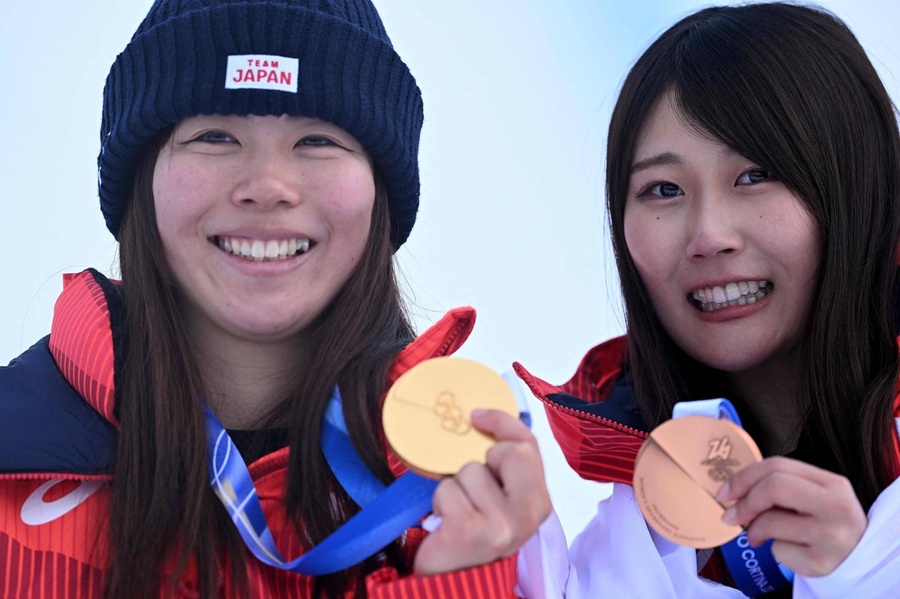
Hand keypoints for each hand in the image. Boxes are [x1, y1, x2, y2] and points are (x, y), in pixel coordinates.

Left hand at [413, 409, 550, 575]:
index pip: (528, 446)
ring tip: (459, 511)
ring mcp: (500, 524)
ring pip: (469, 471)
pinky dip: (440, 502)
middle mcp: (526, 514)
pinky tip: (446, 523)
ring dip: (455, 487)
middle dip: (483, 459)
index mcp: (539, 502)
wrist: (455, 580)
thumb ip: (505, 470)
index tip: (478, 415)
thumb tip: (483, 422)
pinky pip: (446, 490)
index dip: (503, 423)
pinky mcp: (468, 529)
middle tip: (474, 484)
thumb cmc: (475, 532)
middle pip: (509, 452)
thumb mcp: (501, 501)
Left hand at [716, 456, 866, 576]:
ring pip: (771, 521)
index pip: (778, 465)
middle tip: (730, 515)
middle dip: (744, 501)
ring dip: (753, 530)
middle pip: (775, 487)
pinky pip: (779, 549)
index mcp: (832, 483)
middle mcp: (837, 506)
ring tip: (757, 536)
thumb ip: (779, 486)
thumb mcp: (810, 498)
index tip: (725, 491)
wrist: (854, 562)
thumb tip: (732, 489)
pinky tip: (788, 550)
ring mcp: (832, 535)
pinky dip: (774, 550)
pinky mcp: (821, 561)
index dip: (744, 476)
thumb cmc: (821, 523)